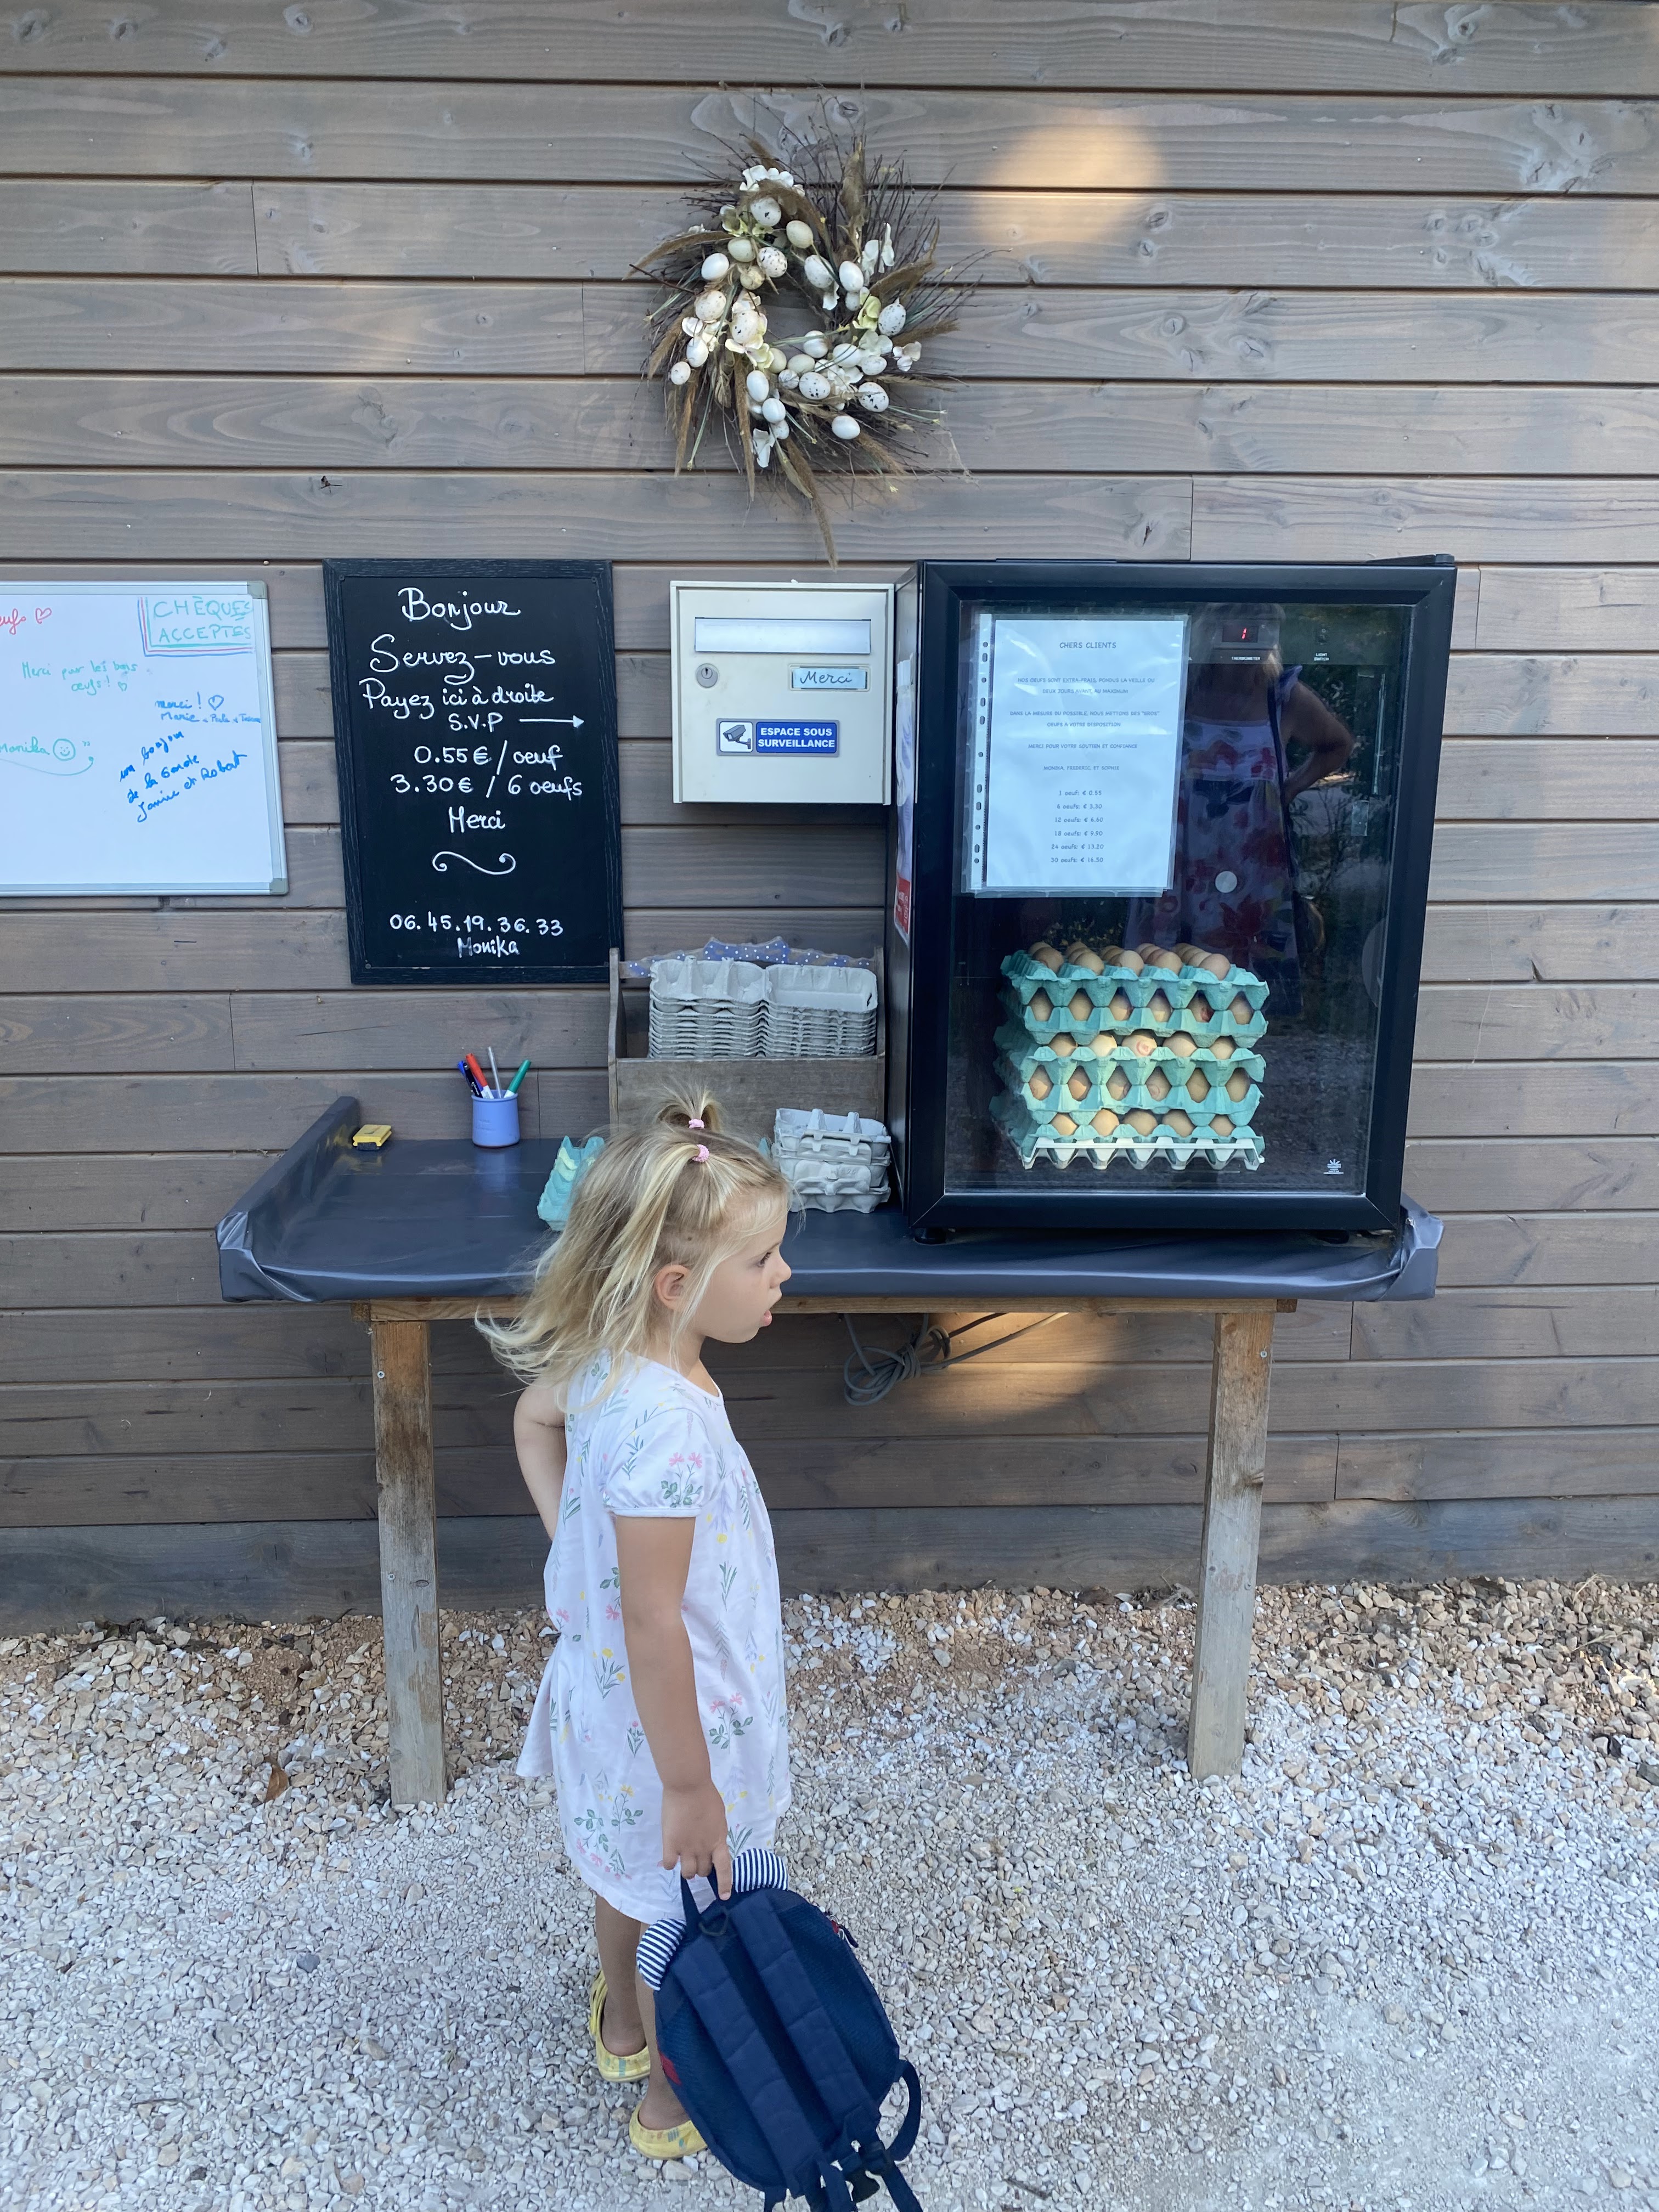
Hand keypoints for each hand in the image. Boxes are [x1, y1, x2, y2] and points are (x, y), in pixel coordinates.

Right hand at [661, 1780, 732, 1898]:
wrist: (688, 1786)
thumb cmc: (706, 1796)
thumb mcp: (718, 1818)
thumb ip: (715, 1834)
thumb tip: (711, 1843)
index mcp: (718, 1841)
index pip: (724, 1869)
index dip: (725, 1884)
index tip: (724, 1897)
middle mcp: (703, 1849)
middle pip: (703, 1871)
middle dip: (702, 1868)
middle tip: (697, 1857)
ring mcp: (687, 1848)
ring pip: (688, 1873)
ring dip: (687, 1869)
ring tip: (684, 1858)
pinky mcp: (670, 1845)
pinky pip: (670, 1864)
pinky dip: (671, 1863)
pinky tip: (671, 1854)